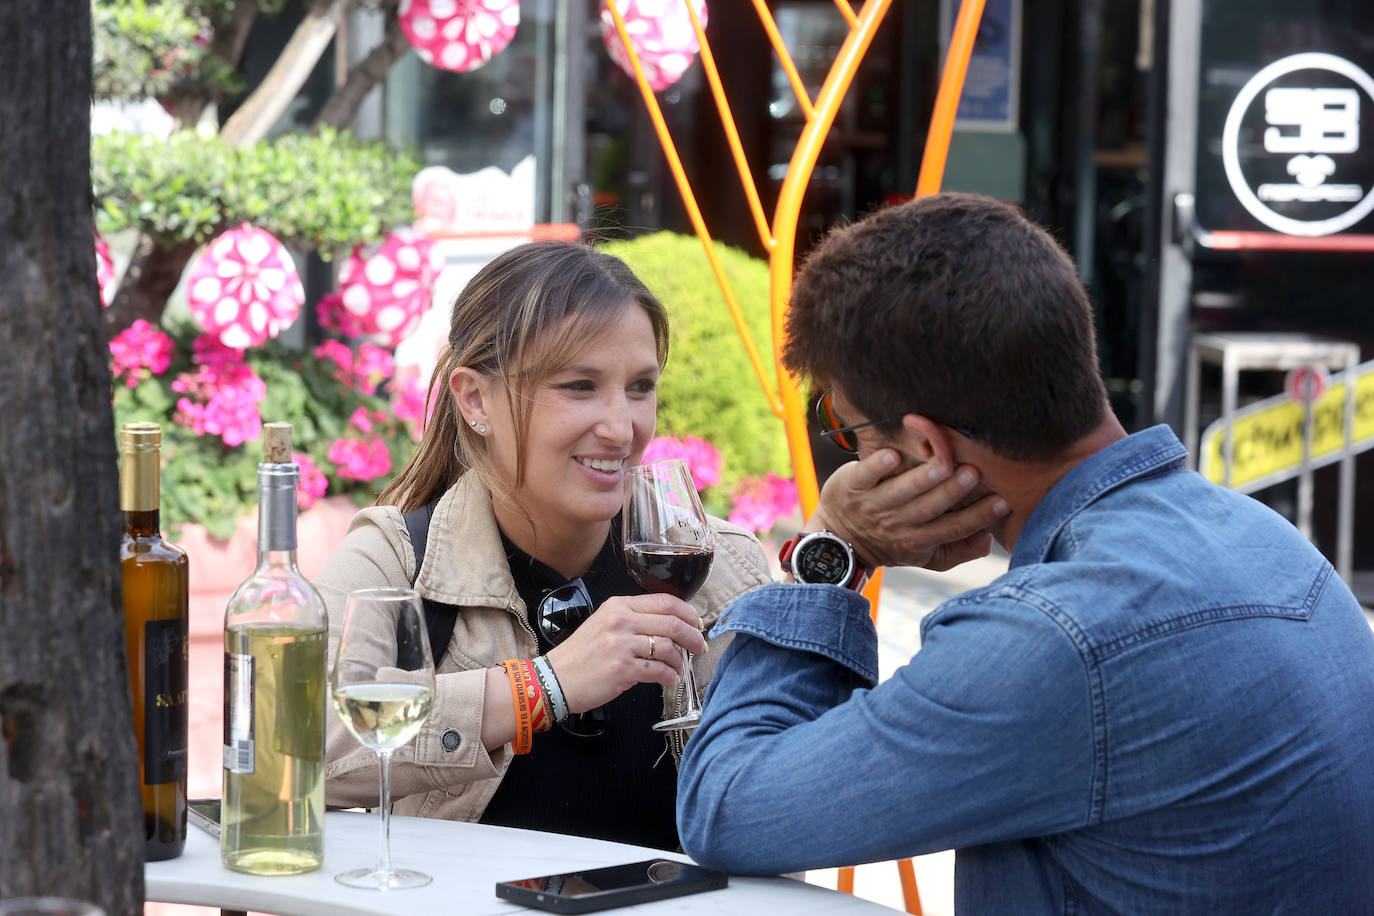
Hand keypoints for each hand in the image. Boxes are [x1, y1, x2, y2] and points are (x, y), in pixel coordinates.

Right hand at [545, 593, 706, 713]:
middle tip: (699, 647)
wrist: (555, 678)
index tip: (696, 624)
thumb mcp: (605, 624)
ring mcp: (621, 645)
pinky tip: (669, 679)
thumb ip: (635, 620)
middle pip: (672, 623)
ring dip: (680, 661)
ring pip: (668, 648)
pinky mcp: (622, 669)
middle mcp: (621, 621)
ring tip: (678, 668)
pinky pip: (658, 670)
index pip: (665, 601)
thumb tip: (671, 628)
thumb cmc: (582, 655)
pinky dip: (670, 676)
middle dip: (693, 637)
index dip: (688, 613)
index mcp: (619, 606)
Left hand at [810, 449, 1009, 570]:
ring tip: (943, 464)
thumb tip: (990, 539)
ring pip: (901, 491)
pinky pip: (866, 475)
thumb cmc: (891, 543)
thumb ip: (960, 550)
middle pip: (929, 508)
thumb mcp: (926, 556)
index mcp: (918, 540)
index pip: (953, 529)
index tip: (1002, 501)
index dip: (978, 517)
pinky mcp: (852, 485)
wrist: (839, 540)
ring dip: (922, 478)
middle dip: (952, 492)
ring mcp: (873, 504)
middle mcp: (896, 523)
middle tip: (974, 473)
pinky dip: (878, 466)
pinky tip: (892, 455)